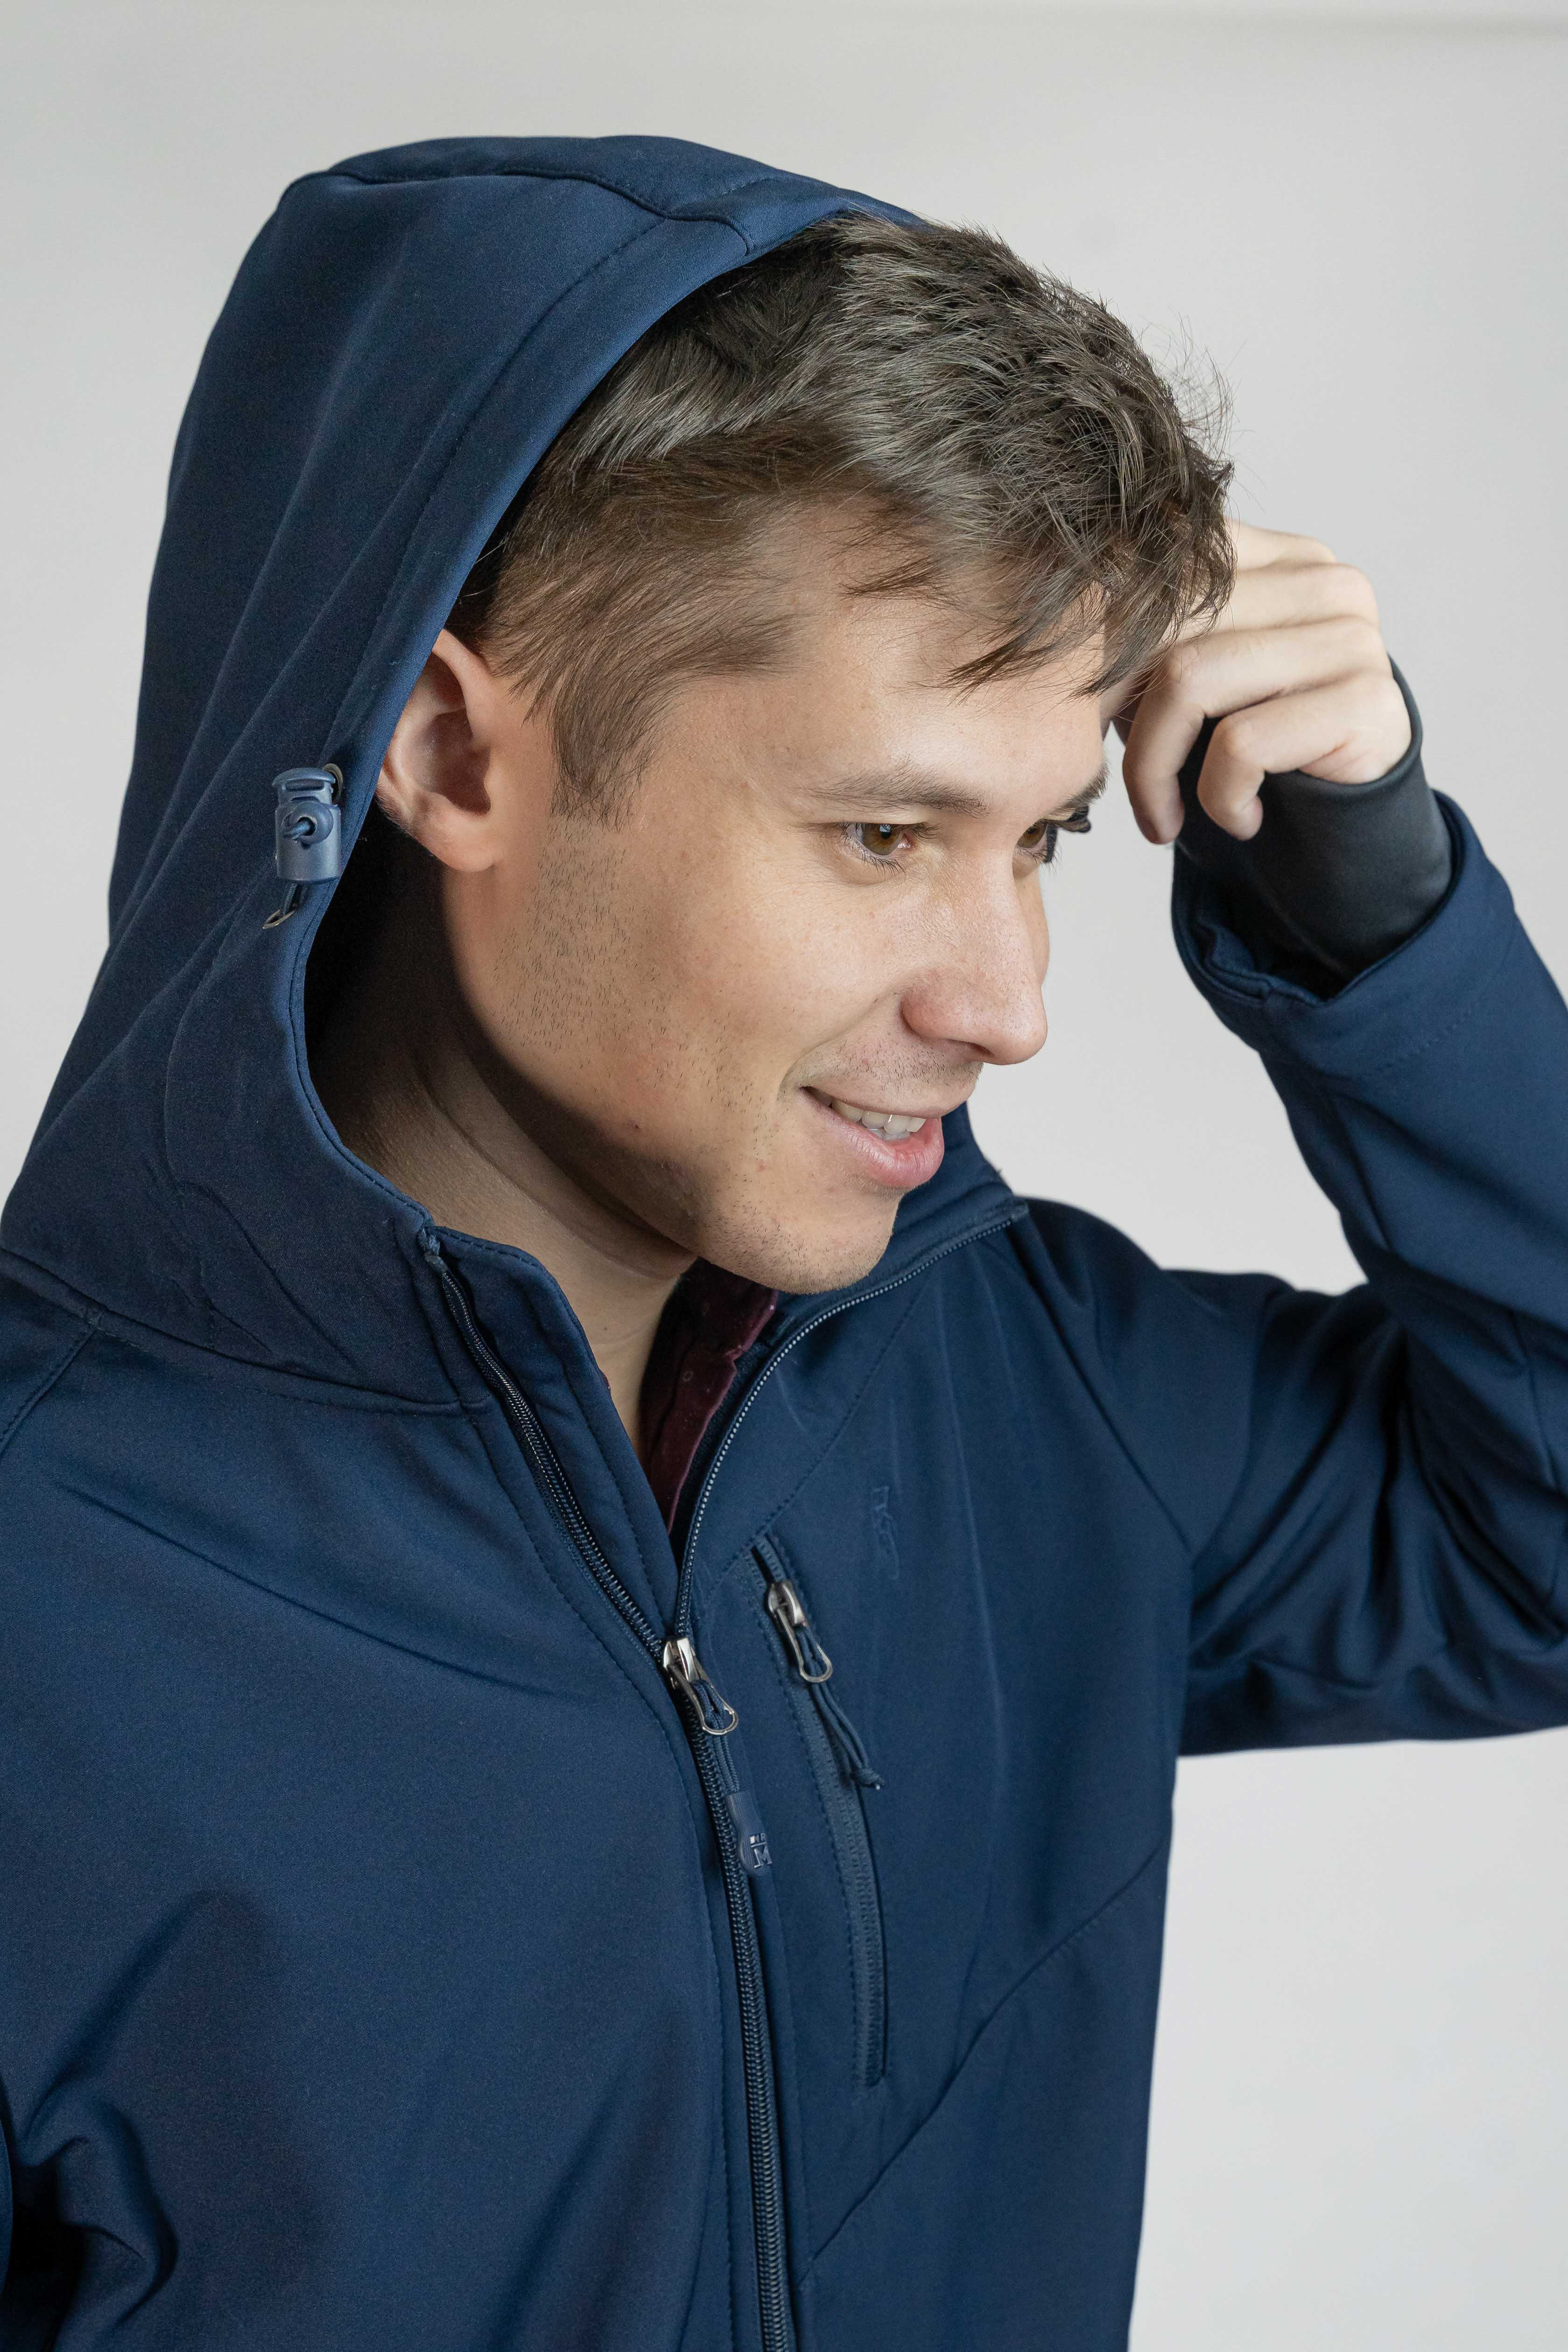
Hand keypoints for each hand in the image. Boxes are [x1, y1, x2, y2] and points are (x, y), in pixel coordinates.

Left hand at [1113, 520, 1410, 844]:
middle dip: (1116, 708)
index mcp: (1282, 561)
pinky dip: (1220, 798)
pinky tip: (1241, 819)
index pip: (1164, 573)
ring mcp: (1352, 636)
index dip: (1106, 649)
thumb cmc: (1260, 755)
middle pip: (1166, 621)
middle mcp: (1325, 583)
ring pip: (1190, 678)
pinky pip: (1242, 742)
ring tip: (1164, 816)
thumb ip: (1150, 639)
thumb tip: (1055, 628)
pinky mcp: (1366, 700)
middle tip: (1119, 778)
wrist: (1350, 829)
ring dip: (1156, 769)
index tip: (1088, 718)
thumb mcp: (1193, 689)